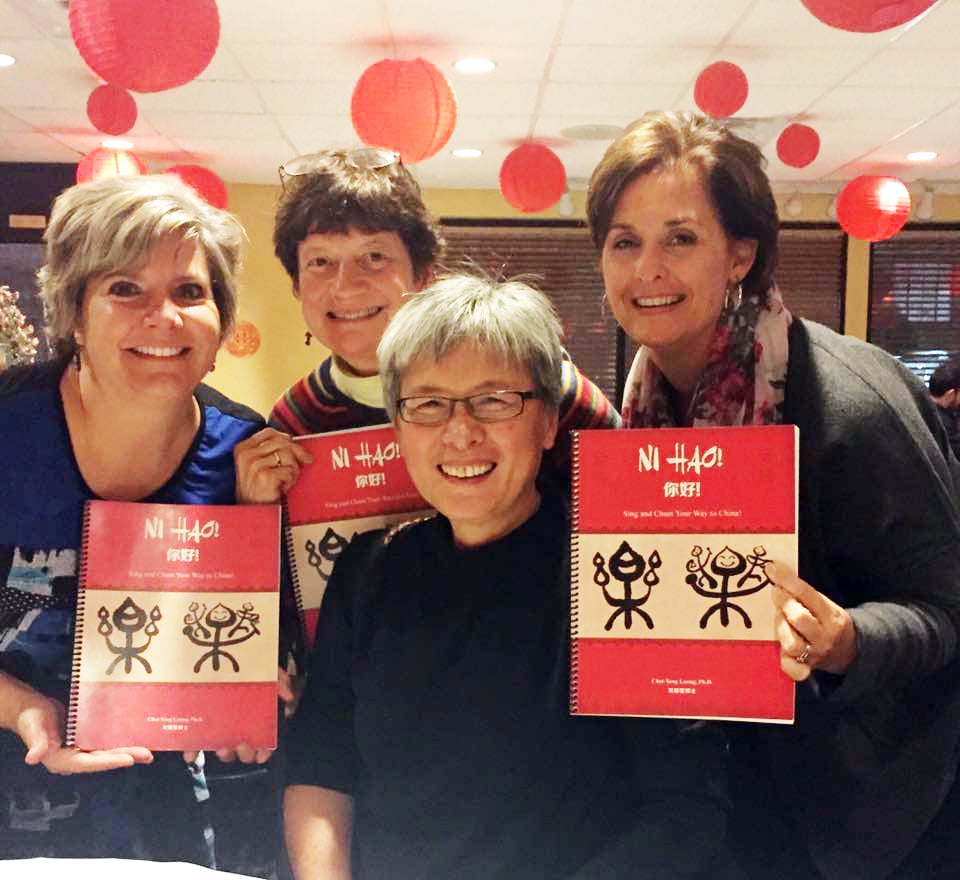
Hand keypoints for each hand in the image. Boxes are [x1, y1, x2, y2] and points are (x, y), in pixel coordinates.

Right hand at [17, 690, 151, 774]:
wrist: (32, 709)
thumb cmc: (31, 718)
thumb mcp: (34, 727)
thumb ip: (37, 742)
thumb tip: (33, 758)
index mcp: (61, 761)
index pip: (88, 763)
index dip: (109, 762)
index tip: (128, 760)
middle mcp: (74, 759)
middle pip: (103, 760)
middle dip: (126, 757)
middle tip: (148, 755)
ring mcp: (81, 750)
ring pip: (107, 752)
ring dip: (127, 751)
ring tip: (148, 752)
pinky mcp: (86, 741)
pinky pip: (105, 743)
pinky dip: (120, 742)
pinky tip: (135, 739)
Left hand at [181, 667, 293, 764]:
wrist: (214, 647)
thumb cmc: (245, 663)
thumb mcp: (265, 668)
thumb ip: (279, 679)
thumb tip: (288, 696)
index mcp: (254, 713)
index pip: (264, 737)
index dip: (265, 749)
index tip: (262, 754)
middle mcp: (237, 721)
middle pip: (243, 747)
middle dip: (244, 752)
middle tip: (242, 745)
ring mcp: (217, 723)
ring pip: (221, 747)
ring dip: (223, 753)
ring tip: (221, 748)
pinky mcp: (198, 723)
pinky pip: (194, 740)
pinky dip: (192, 750)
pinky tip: (190, 753)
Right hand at [234, 428, 312, 503]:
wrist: (253, 513)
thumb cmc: (259, 490)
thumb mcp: (259, 465)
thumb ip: (272, 450)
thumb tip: (297, 444)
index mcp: (243, 448)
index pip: (270, 433)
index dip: (287, 439)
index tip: (297, 449)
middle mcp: (246, 455)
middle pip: (282, 442)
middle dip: (295, 455)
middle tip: (298, 467)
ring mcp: (254, 465)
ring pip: (288, 455)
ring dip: (292, 470)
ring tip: (284, 482)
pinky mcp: (265, 476)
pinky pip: (289, 470)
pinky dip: (290, 481)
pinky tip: (282, 488)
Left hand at [768, 562, 857, 680]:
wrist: (849, 652)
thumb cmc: (828, 622)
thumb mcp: (825, 606)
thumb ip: (805, 596)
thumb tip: (776, 576)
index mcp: (832, 616)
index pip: (808, 594)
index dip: (788, 580)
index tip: (772, 568)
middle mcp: (824, 636)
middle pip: (800, 619)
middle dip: (784, 602)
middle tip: (775, 591)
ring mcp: (814, 654)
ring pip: (792, 643)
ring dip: (780, 627)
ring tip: (778, 616)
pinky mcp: (805, 668)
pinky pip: (791, 668)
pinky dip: (783, 659)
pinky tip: (779, 647)